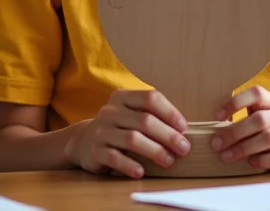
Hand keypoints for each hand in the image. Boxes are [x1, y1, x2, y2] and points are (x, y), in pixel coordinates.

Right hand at [64, 89, 190, 177]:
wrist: (84, 142)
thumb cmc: (118, 128)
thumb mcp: (131, 115)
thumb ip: (152, 116)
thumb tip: (182, 132)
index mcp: (123, 97)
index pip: (150, 98)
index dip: (170, 112)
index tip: (184, 128)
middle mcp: (110, 111)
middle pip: (145, 121)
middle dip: (168, 135)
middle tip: (184, 149)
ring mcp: (101, 130)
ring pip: (132, 139)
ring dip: (154, 151)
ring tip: (168, 161)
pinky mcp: (94, 151)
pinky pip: (114, 158)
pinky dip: (130, 165)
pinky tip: (141, 171)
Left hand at [210, 86, 269, 170]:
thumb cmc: (261, 132)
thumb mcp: (251, 119)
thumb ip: (235, 117)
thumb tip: (207, 124)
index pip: (256, 93)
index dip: (236, 102)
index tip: (216, 116)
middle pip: (260, 119)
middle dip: (235, 132)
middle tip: (216, 143)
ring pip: (268, 138)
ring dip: (244, 148)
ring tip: (226, 156)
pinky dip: (262, 160)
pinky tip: (250, 162)